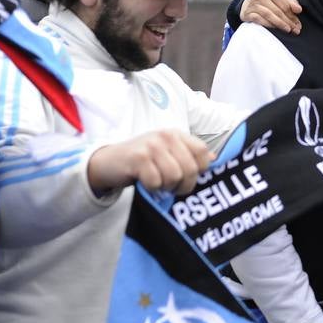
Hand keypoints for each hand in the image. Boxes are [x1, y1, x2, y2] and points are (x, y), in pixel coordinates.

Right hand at [86, 129, 212, 195]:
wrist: (108, 162)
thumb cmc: (141, 161)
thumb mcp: (166, 152)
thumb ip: (189, 154)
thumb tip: (214, 158)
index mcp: (176, 134)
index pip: (202, 151)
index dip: (200, 169)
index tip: (188, 176)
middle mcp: (165, 136)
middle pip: (191, 168)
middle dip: (183, 185)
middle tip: (171, 187)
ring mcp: (152, 146)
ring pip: (175, 177)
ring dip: (166, 187)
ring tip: (157, 183)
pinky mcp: (138, 158)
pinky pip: (156, 182)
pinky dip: (151, 188)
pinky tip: (144, 182)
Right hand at [240, 0, 302, 33]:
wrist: (247, 3)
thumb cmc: (267, 1)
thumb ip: (290, 2)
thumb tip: (299, 10)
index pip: (285, 5)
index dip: (293, 15)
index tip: (299, 24)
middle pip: (278, 11)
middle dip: (288, 21)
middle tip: (296, 30)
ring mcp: (252, 4)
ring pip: (269, 15)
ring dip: (280, 24)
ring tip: (288, 30)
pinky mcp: (247, 13)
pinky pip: (259, 20)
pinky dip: (268, 25)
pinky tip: (275, 29)